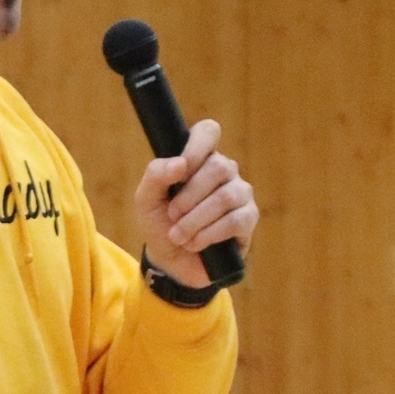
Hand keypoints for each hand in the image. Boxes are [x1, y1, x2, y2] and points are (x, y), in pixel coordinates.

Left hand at [134, 118, 257, 286]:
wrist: (170, 262)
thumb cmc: (160, 224)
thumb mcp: (146, 200)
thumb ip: (156, 175)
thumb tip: (180, 164)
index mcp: (199, 159)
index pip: (208, 132)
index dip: (196, 146)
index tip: (180, 169)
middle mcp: (224, 171)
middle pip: (218, 166)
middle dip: (188, 196)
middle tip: (172, 216)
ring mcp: (240, 194)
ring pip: (226, 196)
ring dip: (195, 220)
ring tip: (179, 235)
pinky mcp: (248, 220)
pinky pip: (236, 221)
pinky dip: (209, 234)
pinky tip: (195, 244)